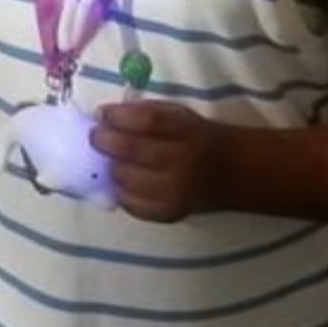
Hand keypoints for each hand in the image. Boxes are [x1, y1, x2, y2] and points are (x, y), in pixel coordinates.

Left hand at [91, 99, 225, 221]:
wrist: (231, 172)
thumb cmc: (195, 136)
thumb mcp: (178, 114)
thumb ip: (143, 112)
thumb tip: (103, 115)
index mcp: (187, 132)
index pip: (147, 122)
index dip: (118, 117)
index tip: (102, 114)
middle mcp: (183, 163)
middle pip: (132, 151)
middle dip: (105, 141)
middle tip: (96, 137)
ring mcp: (175, 193)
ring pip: (126, 180)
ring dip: (111, 167)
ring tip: (110, 159)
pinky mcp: (169, 214)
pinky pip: (133, 205)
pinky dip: (120, 192)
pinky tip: (121, 182)